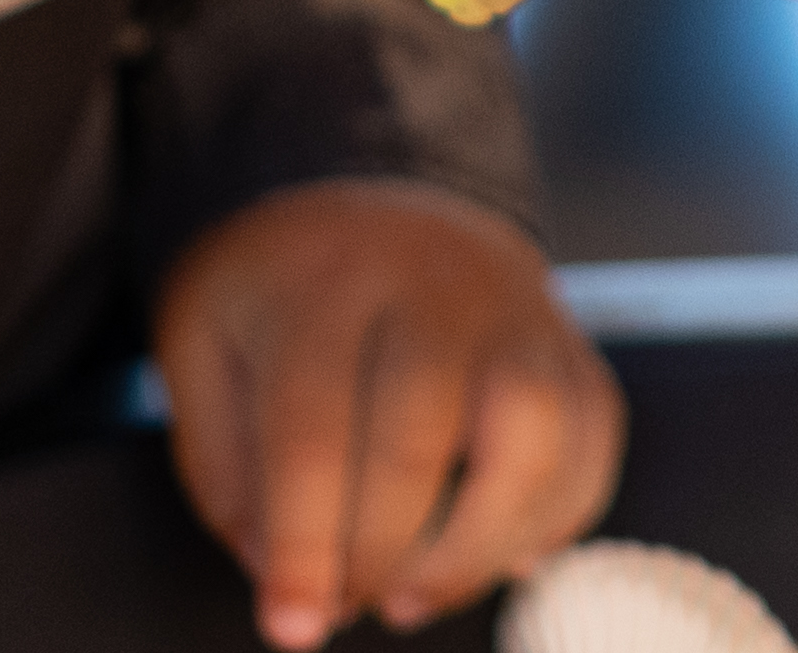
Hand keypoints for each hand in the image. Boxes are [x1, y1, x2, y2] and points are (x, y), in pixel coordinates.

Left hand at [150, 182, 621, 649]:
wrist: (377, 188)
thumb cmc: (281, 291)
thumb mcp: (204, 344)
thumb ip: (226, 464)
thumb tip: (279, 572)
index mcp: (325, 281)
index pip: (316, 427)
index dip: (305, 545)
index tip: (291, 628)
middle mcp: (434, 280)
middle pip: (427, 430)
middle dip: (387, 549)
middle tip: (350, 606)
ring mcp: (516, 303)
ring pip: (536, 429)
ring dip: (482, 540)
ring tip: (418, 594)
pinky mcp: (568, 336)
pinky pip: (593, 432)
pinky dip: (559, 513)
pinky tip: (500, 554)